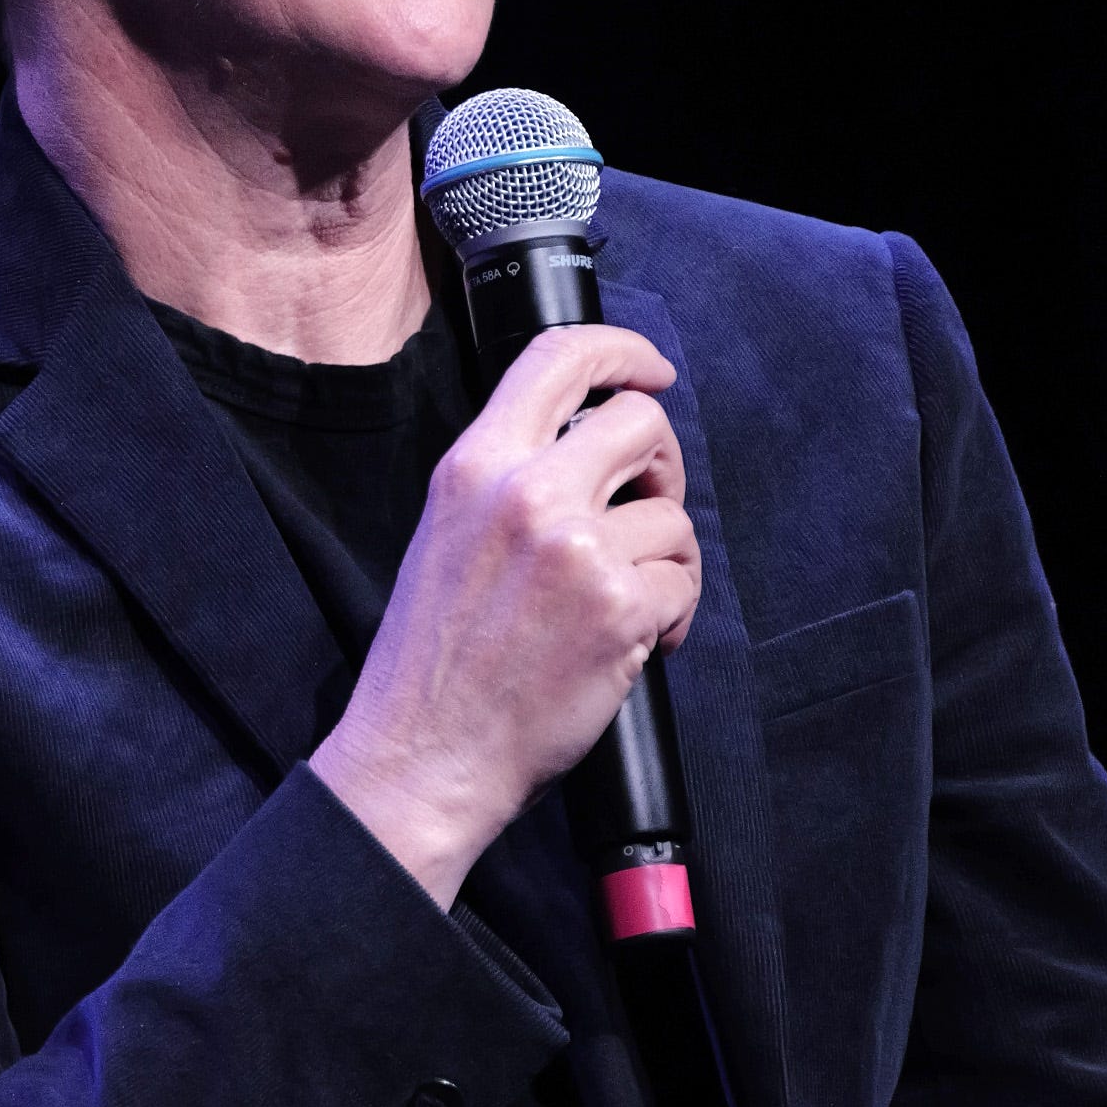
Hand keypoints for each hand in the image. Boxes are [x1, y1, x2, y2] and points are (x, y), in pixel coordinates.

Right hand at [312, 323, 700, 905]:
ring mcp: (578, 548)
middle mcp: (527, 492)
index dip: (622, 351)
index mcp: (475, 465)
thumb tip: (588, 448)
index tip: (650, 371)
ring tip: (628, 606)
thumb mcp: (445, 533)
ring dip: (666, 561)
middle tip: (648, 510)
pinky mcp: (621, 608)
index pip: (559, 356)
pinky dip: (672, 615)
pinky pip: (683, 583)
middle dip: (661, 464)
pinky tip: (636, 643)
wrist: (423, 755)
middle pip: (640, 422)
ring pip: (673, 517)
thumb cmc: (433, 659)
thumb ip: (508, 479)